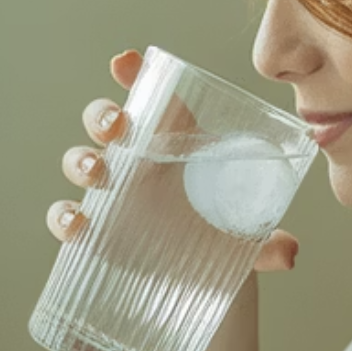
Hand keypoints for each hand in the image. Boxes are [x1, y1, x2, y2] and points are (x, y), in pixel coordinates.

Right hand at [46, 49, 300, 272]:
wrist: (201, 288)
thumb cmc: (222, 243)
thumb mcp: (248, 241)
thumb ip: (265, 244)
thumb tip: (288, 253)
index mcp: (173, 148)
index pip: (150, 99)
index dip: (133, 75)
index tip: (126, 62)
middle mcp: (136, 165)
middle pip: (105, 124)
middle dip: (103, 116)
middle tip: (118, 125)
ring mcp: (110, 196)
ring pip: (79, 162)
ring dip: (79, 160)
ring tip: (96, 172)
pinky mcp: (94, 232)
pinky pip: (65, 216)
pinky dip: (63, 215)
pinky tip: (76, 222)